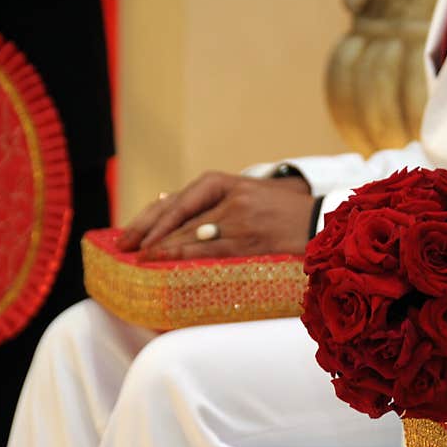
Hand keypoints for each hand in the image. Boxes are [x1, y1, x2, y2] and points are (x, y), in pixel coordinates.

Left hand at [117, 171, 313, 258]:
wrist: (321, 223)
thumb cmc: (282, 213)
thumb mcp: (246, 194)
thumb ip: (208, 199)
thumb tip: (162, 201)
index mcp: (225, 182)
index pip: (177, 200)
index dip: (149, 219)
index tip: (129, 236)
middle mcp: (229, 196)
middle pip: (177, 216)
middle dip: (148, 234)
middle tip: (125, 250)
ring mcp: (238, 217)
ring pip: (189, 234)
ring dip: (161, 249)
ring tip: (140, 261)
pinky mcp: (249, 239)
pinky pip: (208, 251)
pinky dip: (183, 257)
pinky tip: (166, 264)